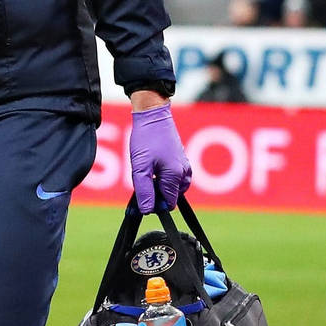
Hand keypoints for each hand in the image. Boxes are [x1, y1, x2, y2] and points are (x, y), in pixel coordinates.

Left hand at [128, 97, 189, 214]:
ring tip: (146, 168)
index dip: (153, 203)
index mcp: (176, 176)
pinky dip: (161, 175)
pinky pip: (172, 176)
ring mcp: (184, 165)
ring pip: (170, 186)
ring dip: (157, 183)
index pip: (168, 203)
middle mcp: (184, 173)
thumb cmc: (146, 139)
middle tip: (141, 178)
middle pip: (170, 195)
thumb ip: (144, 191)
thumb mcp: (140, 168)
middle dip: (155, 192)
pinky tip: (151, 164)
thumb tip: (147, 210)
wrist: (152, 114)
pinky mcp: (181, 159)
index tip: (141, 194)